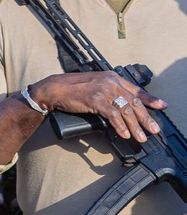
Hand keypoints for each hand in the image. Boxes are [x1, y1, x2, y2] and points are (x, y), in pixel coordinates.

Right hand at [34, 71, 167, 142]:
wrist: (54, 89)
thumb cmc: (71, 88)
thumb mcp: (94, 85)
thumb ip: (108, 92)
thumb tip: (120, 108)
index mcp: (112, 77)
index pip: (136, 89)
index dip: (150, 98)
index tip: (161, 106)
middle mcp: (111, 82)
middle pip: (134, 101)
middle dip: (146, 117)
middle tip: (154, 129)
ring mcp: (104, 90)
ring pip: (126, 110)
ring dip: (135, 126)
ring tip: (141, 137)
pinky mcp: (96, 99)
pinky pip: (113, 115)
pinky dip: (120, 126)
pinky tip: (124, 134)